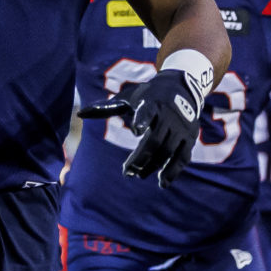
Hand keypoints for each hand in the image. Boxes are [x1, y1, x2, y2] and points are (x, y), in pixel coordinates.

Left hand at [79, 66, 206, 188]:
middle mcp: (168, 115)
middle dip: (140, 158)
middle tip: (127, 171)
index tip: (135, 131)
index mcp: (152, 103)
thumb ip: (107, 108)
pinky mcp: (189, 138)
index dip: (142, 120)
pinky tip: (163, 183)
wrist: (182, 87)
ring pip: (167, 152)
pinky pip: (183, 157)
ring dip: (153, 166)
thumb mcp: (129, 97)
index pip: (147, 111)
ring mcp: (181, 128)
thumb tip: (80, 114)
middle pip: (155, 140)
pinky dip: (174, 171)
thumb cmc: (149, 96)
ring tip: (138, 175)